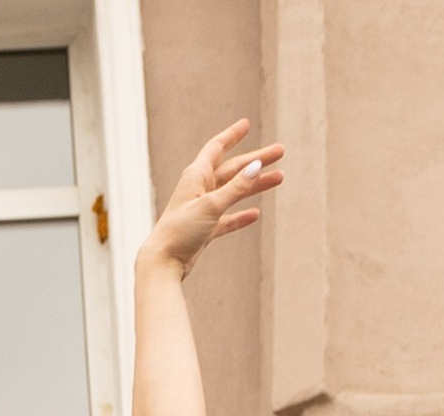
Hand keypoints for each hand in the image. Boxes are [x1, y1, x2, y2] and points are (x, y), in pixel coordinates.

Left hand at [141, 118, 283, 271]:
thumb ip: (235, 188)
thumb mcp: (211, 206)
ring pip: (234, 192)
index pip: (217, 148)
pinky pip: (227, 218)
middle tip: (280, 152)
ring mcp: (202, 209)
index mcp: (196, 176)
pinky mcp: (204, 230)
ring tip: (278, 178)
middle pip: (233, 169)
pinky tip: (255, 214)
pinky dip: (240, 216)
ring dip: (255, 185)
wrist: (163, 263)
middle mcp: (199, 189)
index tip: (246, 124)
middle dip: (257, 160)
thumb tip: (256, 166)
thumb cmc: (181, 231)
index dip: (233, 135)